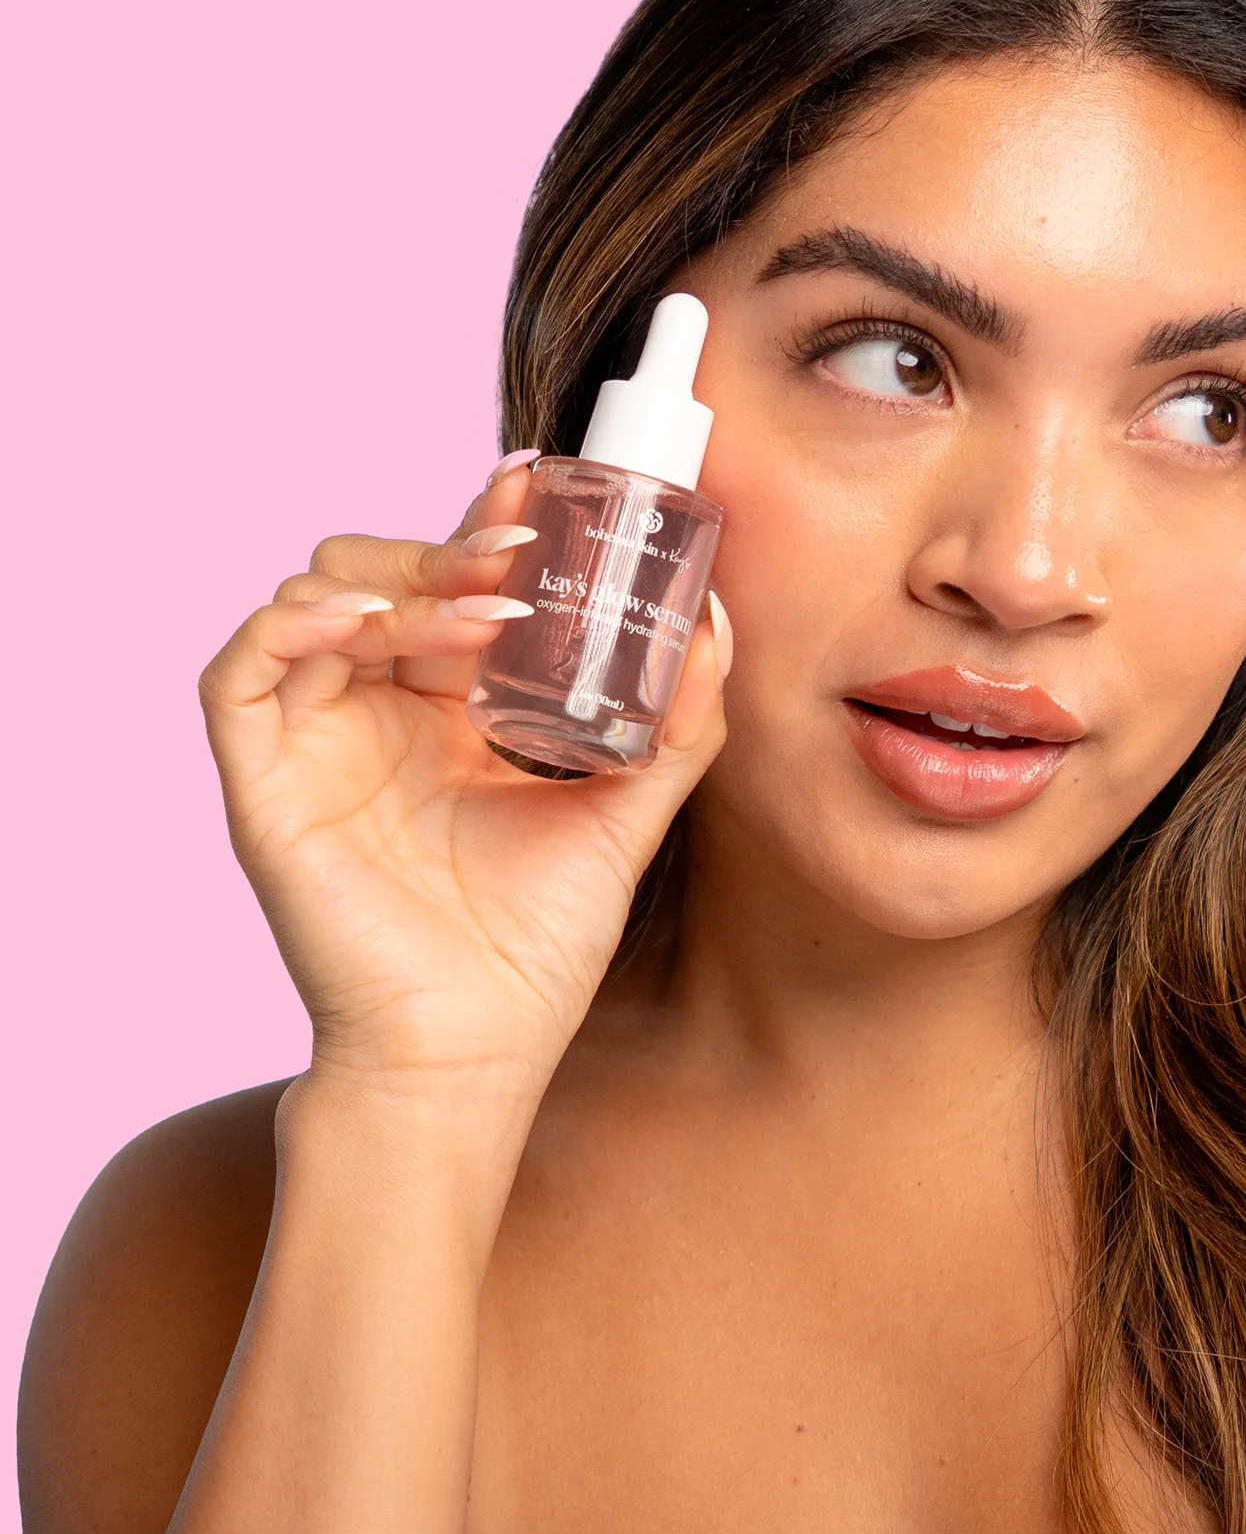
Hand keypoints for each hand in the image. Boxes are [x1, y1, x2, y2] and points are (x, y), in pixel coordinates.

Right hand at [200, 451, 727, 1133]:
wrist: (475, 1051)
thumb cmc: (537, 947)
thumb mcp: (627, 815)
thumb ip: (678, 728)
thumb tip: (717, 625)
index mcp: (450, 714)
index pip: (454, 589)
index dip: (485, 527)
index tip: (540, 482)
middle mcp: (376, 715)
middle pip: (381, 576)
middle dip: (446, 550)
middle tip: (517, 553)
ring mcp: (316, 743)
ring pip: (315, 603)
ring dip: (395, 583)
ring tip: (479, 607)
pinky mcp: (265, 782)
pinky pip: (240, 673)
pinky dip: (290, 625)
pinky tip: (368, 621)